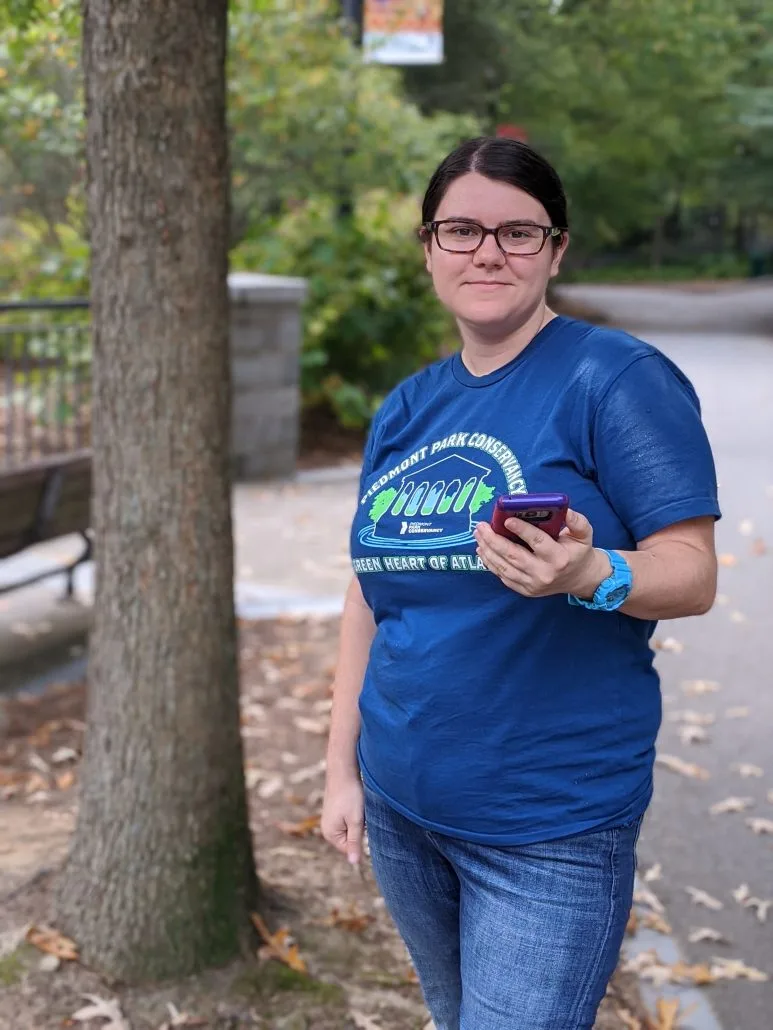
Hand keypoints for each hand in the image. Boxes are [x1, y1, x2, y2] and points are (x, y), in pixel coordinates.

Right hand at [321, 773, 364, 865]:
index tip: (366, 825)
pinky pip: (349, 819)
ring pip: (352, 828)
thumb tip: (353, 863)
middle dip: (360, 830)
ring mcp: (331, 819)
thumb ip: (355, 842)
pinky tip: (358, 803)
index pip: (350, 849)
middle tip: (363, 815)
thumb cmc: (350, 795)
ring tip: (360, 808)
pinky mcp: (336, 810)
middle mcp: (328, 828)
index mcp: (330, 834)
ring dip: (360, 821)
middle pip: (350, 839)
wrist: (343, 770)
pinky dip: (356, 814)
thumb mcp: (356, 821)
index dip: (361, 840)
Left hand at [474, 508, 610, 598]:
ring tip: (478, 535)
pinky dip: (490, 563)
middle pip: (514, 556)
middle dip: (494, 540)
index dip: (522, 530)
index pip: (537, 542)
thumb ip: (577, 521)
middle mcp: (544, 573)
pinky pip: (503, 576)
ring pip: (504, 567)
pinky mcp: (525, 591)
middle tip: (481, 526)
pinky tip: (482, 550)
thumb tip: (565, 510)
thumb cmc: (579, 551)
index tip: (506, 519)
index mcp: (559, 558)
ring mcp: (533, 585)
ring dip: (487, 550)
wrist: (580, 579)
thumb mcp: (584, 534)